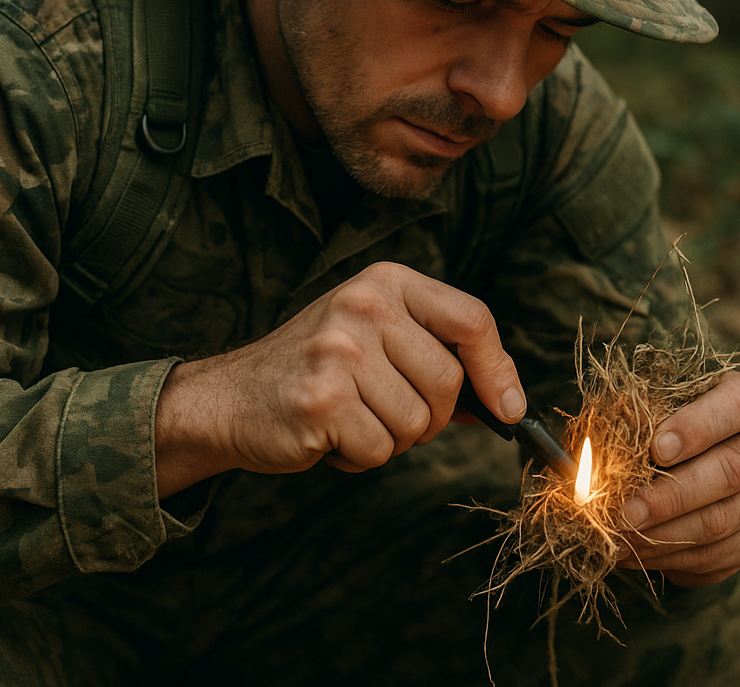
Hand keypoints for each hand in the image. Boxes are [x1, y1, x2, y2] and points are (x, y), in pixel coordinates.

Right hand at [154, 262, 525, 495]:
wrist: (231, 397)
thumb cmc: (317, 370)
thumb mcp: (377, 337)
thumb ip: (435, 355)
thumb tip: (507, 401)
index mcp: (386, 282)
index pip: (472, 319)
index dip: (499, 369)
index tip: (509, 409)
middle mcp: (364, 305)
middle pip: (449, 381)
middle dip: (431, 417)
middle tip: (388, 413)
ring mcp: (341, 349)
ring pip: (417, 423)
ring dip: (392, 438)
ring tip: (350, 417)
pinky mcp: (321, 397)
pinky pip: (380, 449)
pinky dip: (361, 456)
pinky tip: (330, 434)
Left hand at [615, 371, 739, 586]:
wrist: (689, 458)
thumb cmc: (661, 418)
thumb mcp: (650, 405)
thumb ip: (635, 417)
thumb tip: (602, 449)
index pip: (736, 406)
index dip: (697, 428)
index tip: (656, 449)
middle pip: (730, 471)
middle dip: (671, 496)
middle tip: (627, 511)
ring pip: (721, 521)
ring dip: (665, 535)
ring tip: (621, 537)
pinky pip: (715, 555)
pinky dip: (669, 558)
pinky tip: (633, 553)